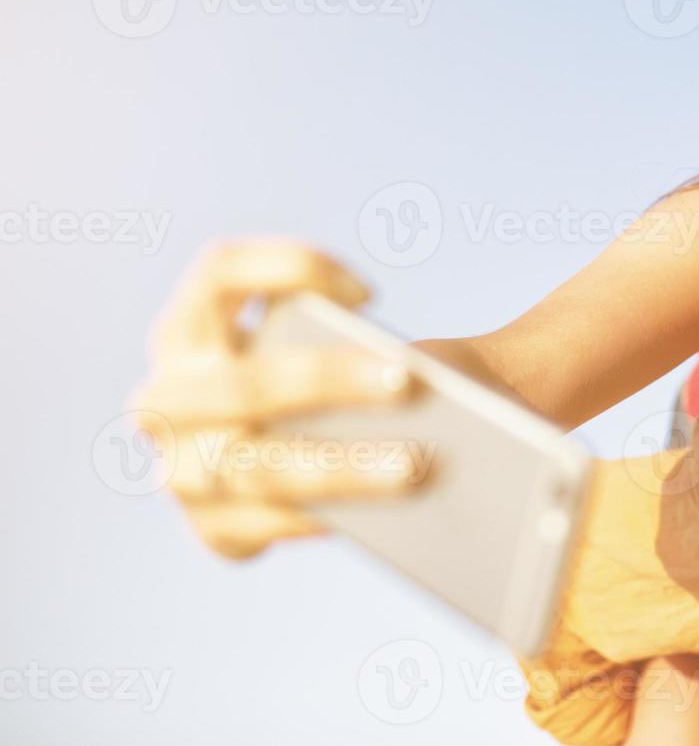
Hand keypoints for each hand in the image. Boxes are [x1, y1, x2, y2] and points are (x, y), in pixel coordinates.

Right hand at [129, 239, 423, 557]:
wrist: (313, 462)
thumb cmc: (335, 383)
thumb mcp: (337, 354)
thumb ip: (363, 352)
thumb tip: (429, 380)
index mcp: (190, 327)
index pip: (219, 272)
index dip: (291, 271)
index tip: (369, 295)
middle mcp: (168, 395)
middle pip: (246, 383)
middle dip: (328, 381)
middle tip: (407, 382)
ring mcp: (179, 467)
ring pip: (256, 468)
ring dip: (339, 468)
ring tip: (416, 465)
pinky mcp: (209, 526)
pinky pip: (259, 528)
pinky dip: (315, 520)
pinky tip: (377, 517)